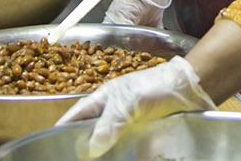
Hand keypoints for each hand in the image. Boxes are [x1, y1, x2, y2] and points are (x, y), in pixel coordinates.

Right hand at [57, 55, 212, 157]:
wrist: (191, 90)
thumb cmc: (158, 87)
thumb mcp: (130, 101)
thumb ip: (111, 122)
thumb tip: (91, 148)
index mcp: (102, 100)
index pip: (73, 117)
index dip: (61, 130)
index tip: (49, 147)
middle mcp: (111, 114)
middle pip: (87, 135)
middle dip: (80, 149)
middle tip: (72, 160)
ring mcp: (125, 127)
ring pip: (105, 146)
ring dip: (100, 156)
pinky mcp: (140, 138)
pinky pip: (124, 150)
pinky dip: (120, 157)